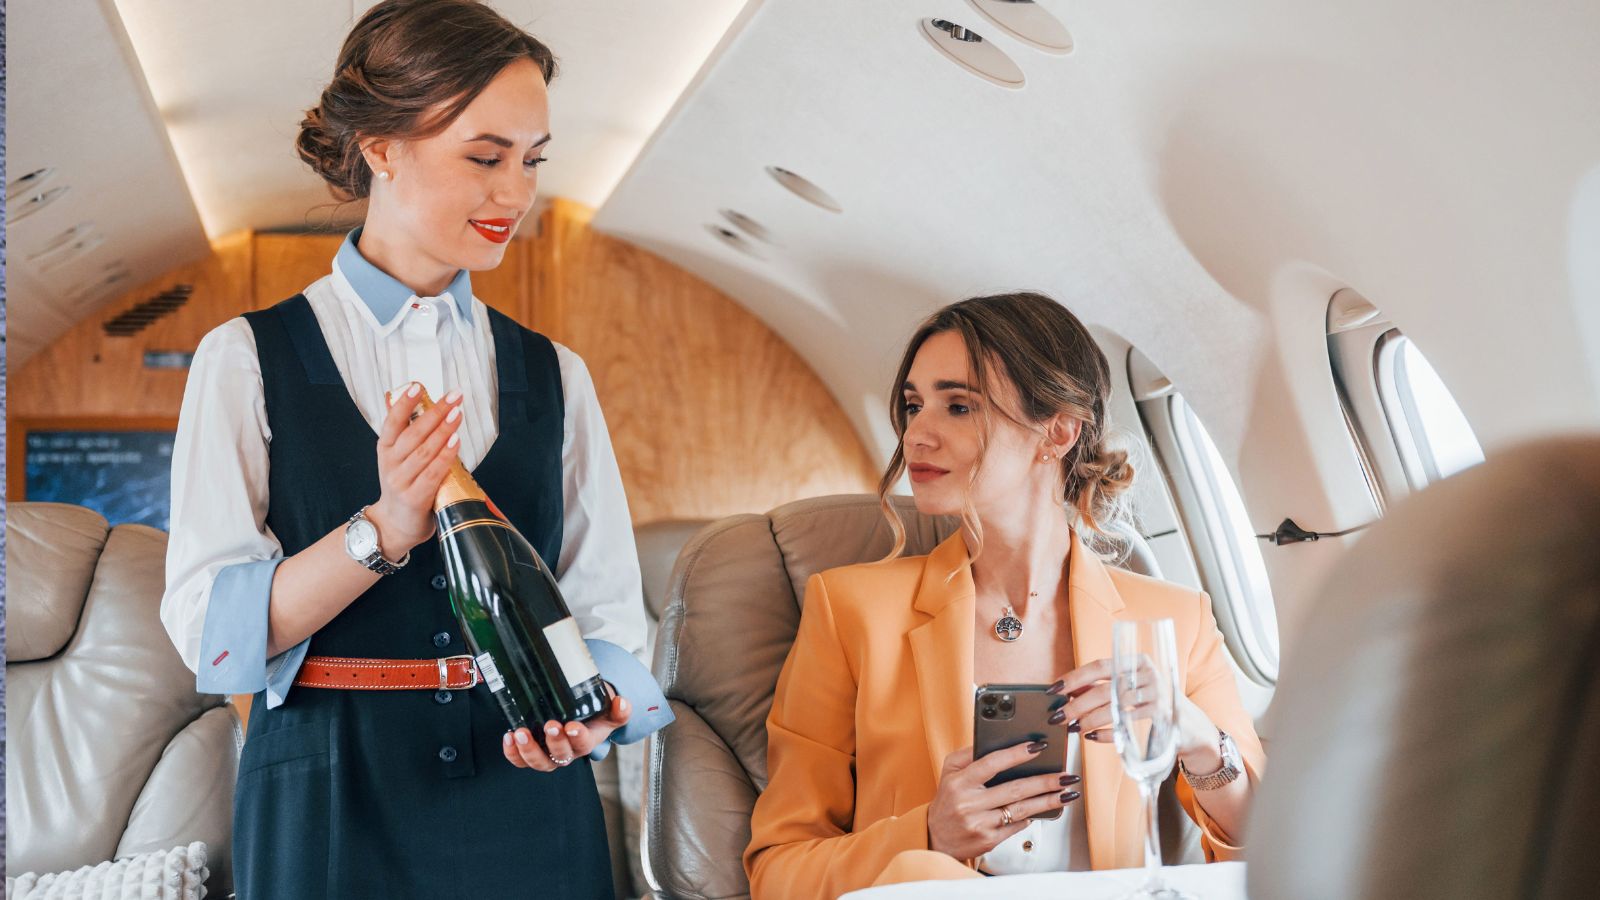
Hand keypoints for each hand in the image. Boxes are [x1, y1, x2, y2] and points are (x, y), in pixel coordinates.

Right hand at [367, 383, 464, 557]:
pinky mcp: (414, 498)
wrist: (395, 525)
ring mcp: (401, 481)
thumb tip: (427, 405)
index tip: (416, 385)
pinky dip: (445, 456)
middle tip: (454, 396)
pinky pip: (433, 473)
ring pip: (424, 451)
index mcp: (385, 449)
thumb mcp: (399, 459)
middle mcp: (390, 463)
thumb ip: (410, 436)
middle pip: (413, 433)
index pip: (392, 422)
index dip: (404, 403)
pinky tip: (456, 442)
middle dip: (435, 412)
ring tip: (458, 413)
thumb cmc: (404, 486)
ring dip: (443, 430)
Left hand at [502, 693, 632, 771]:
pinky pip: (520, 760)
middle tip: (549, 725)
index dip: (578, 737)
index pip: (584, 744)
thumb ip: (619, 709)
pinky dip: (512, 752)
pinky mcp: (532, 753)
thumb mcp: (610, 712)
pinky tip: (508, 737)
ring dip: (528, 750)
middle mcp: (567, 753)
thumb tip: (622, 703)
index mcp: (587, 743)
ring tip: (520, 733)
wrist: (581, 721)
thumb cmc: (595, 717)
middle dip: (554, 742)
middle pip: (560, 756)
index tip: (571, 726)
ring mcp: (548, 755)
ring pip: (538, 762)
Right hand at [927, 743, 1080, 859]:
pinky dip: (1032, 816)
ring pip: (1021, 810)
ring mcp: (980, 824)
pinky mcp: (989, 840)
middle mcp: (970, 804)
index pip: (991, 763)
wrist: (936, 839)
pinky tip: (1045, 808)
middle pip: (1014, 789)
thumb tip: (995, 741)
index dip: (1016, 754)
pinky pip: (1017, 826)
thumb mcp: (949, 772)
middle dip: (1044, 781)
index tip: (1037, 747)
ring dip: (1047, 801)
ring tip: (1067, 792)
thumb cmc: (947, 801)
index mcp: (960, 782)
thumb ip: (968, 754)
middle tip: (1066, 775)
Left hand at [1051, 659, 1216, 758]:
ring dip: (1088, 720)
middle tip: (1058, 716)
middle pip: (1103, 690)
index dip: (1074, 678)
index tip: (1054, 689)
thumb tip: (1068, 692)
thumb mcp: (1130, 690)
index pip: (1099, 666)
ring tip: (1074, 728)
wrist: (1192, 728)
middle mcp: (1149, 674)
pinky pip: (1126, 726)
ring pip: (1113, 709)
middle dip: (1076, 705)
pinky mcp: (1163, 717)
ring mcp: (1158, 695)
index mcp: (1137, 662)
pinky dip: (1106, 734)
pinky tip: (1092, 737)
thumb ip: (1103, 688)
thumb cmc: (1154, 705)